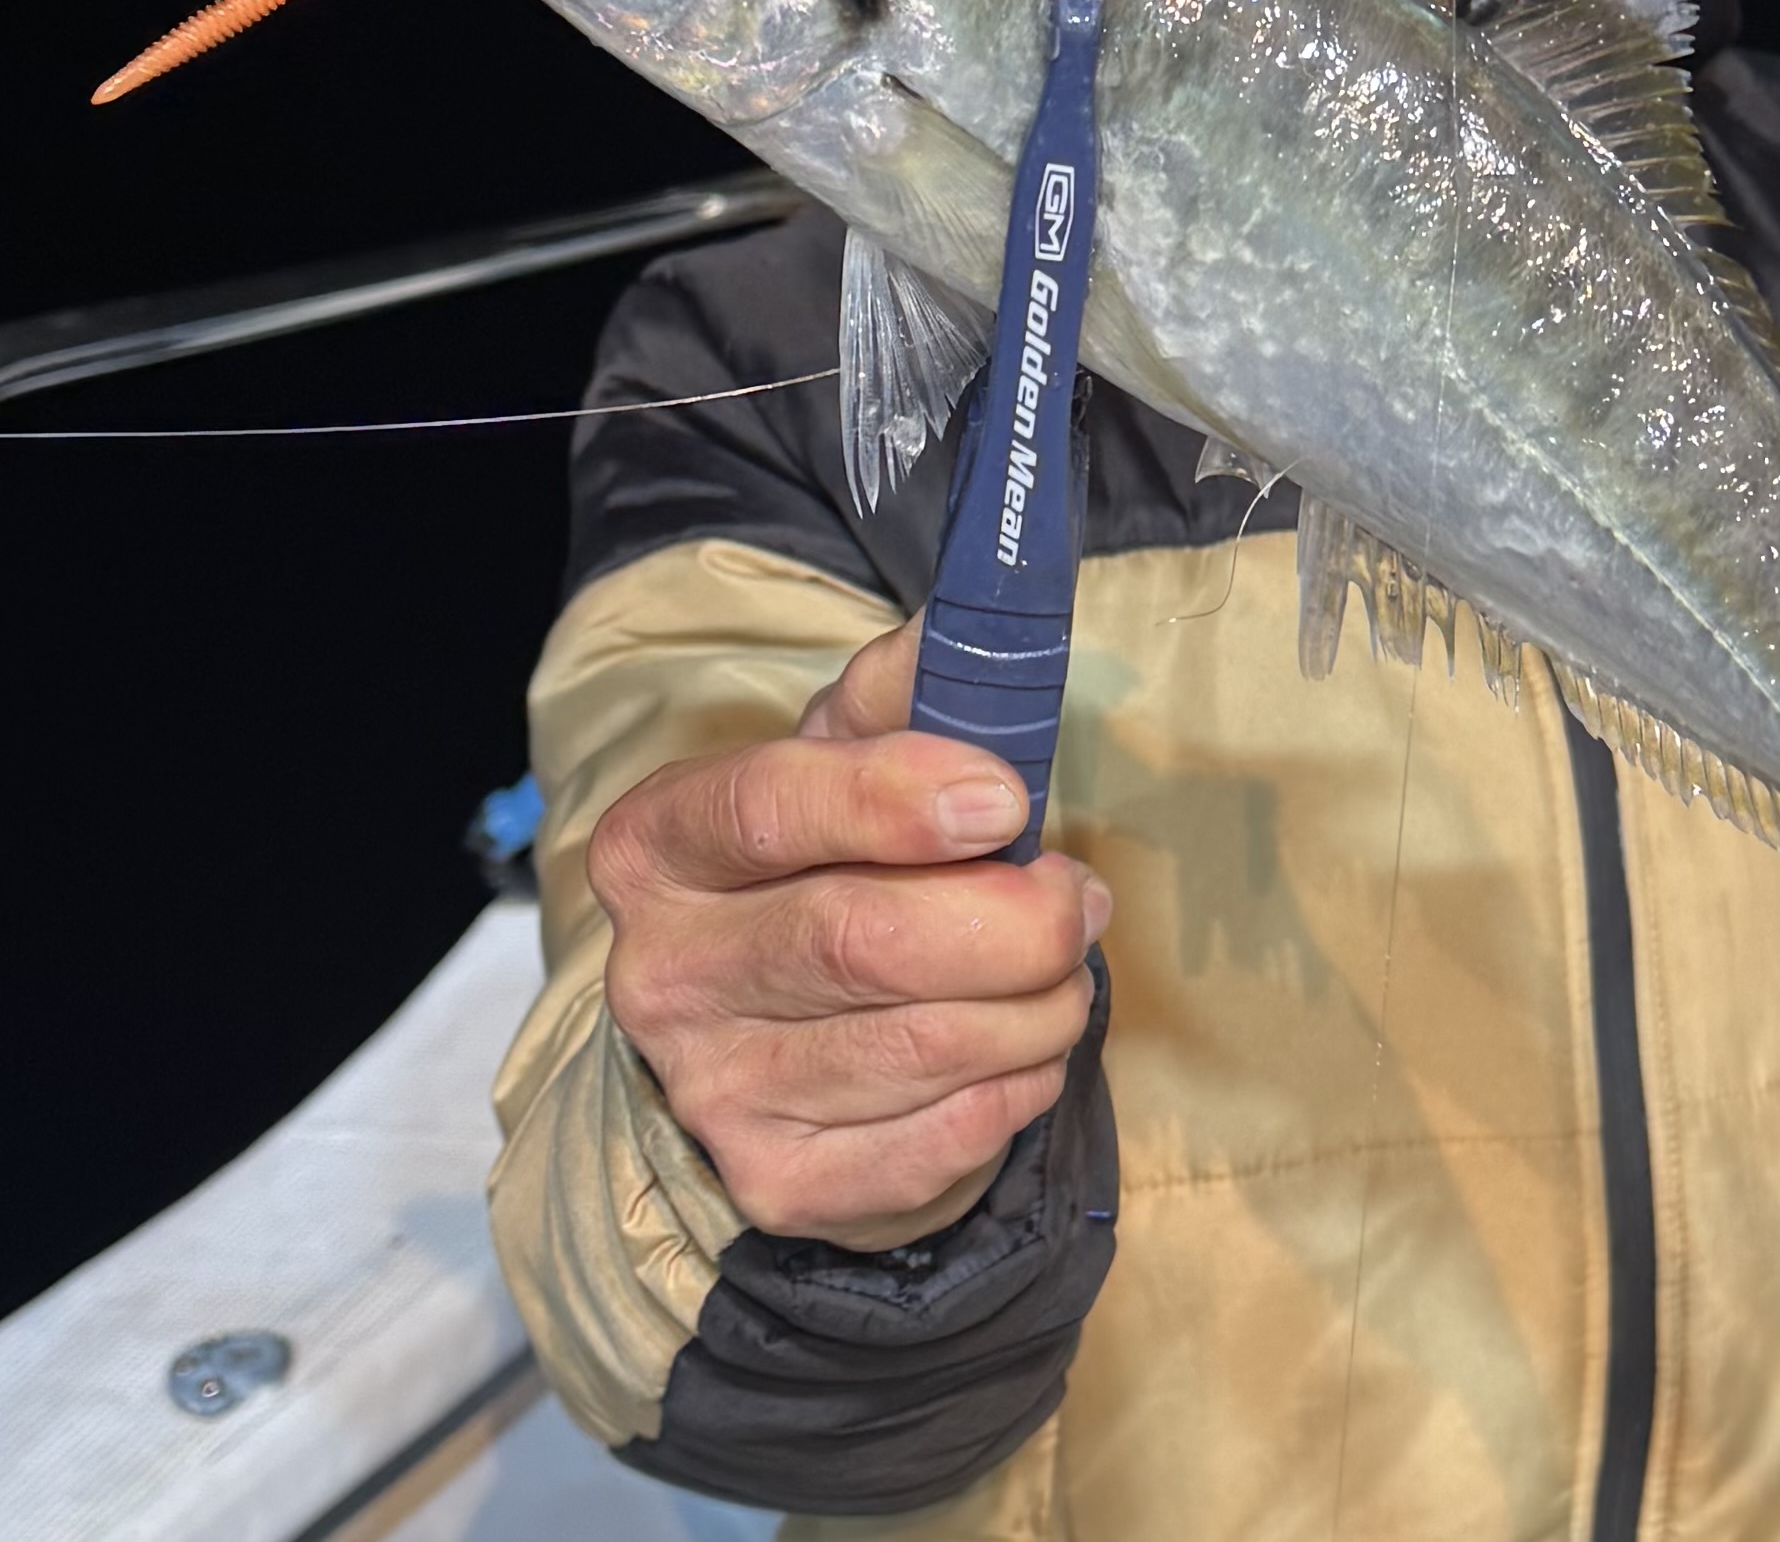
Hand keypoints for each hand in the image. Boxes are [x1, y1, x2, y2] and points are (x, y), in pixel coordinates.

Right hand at [586, 614, 1107, 1252]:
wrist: (757, 1022)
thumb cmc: (817, 860)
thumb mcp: (836, 754)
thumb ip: (898, 691)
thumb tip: (967, 635)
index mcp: (661, 843)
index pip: (770, 807)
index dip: (897, 799)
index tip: (1006, 800)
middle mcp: (664, 973)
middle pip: (860, 941)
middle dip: (1012, 919)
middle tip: (1079, 897)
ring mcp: (713, 1092)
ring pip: (920, 1046)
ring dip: (1038, 1004)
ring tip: (1065, 969)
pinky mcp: (779, 1183)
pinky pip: (940, 1140)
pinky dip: (1018, 1088)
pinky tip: (1027, 1046)